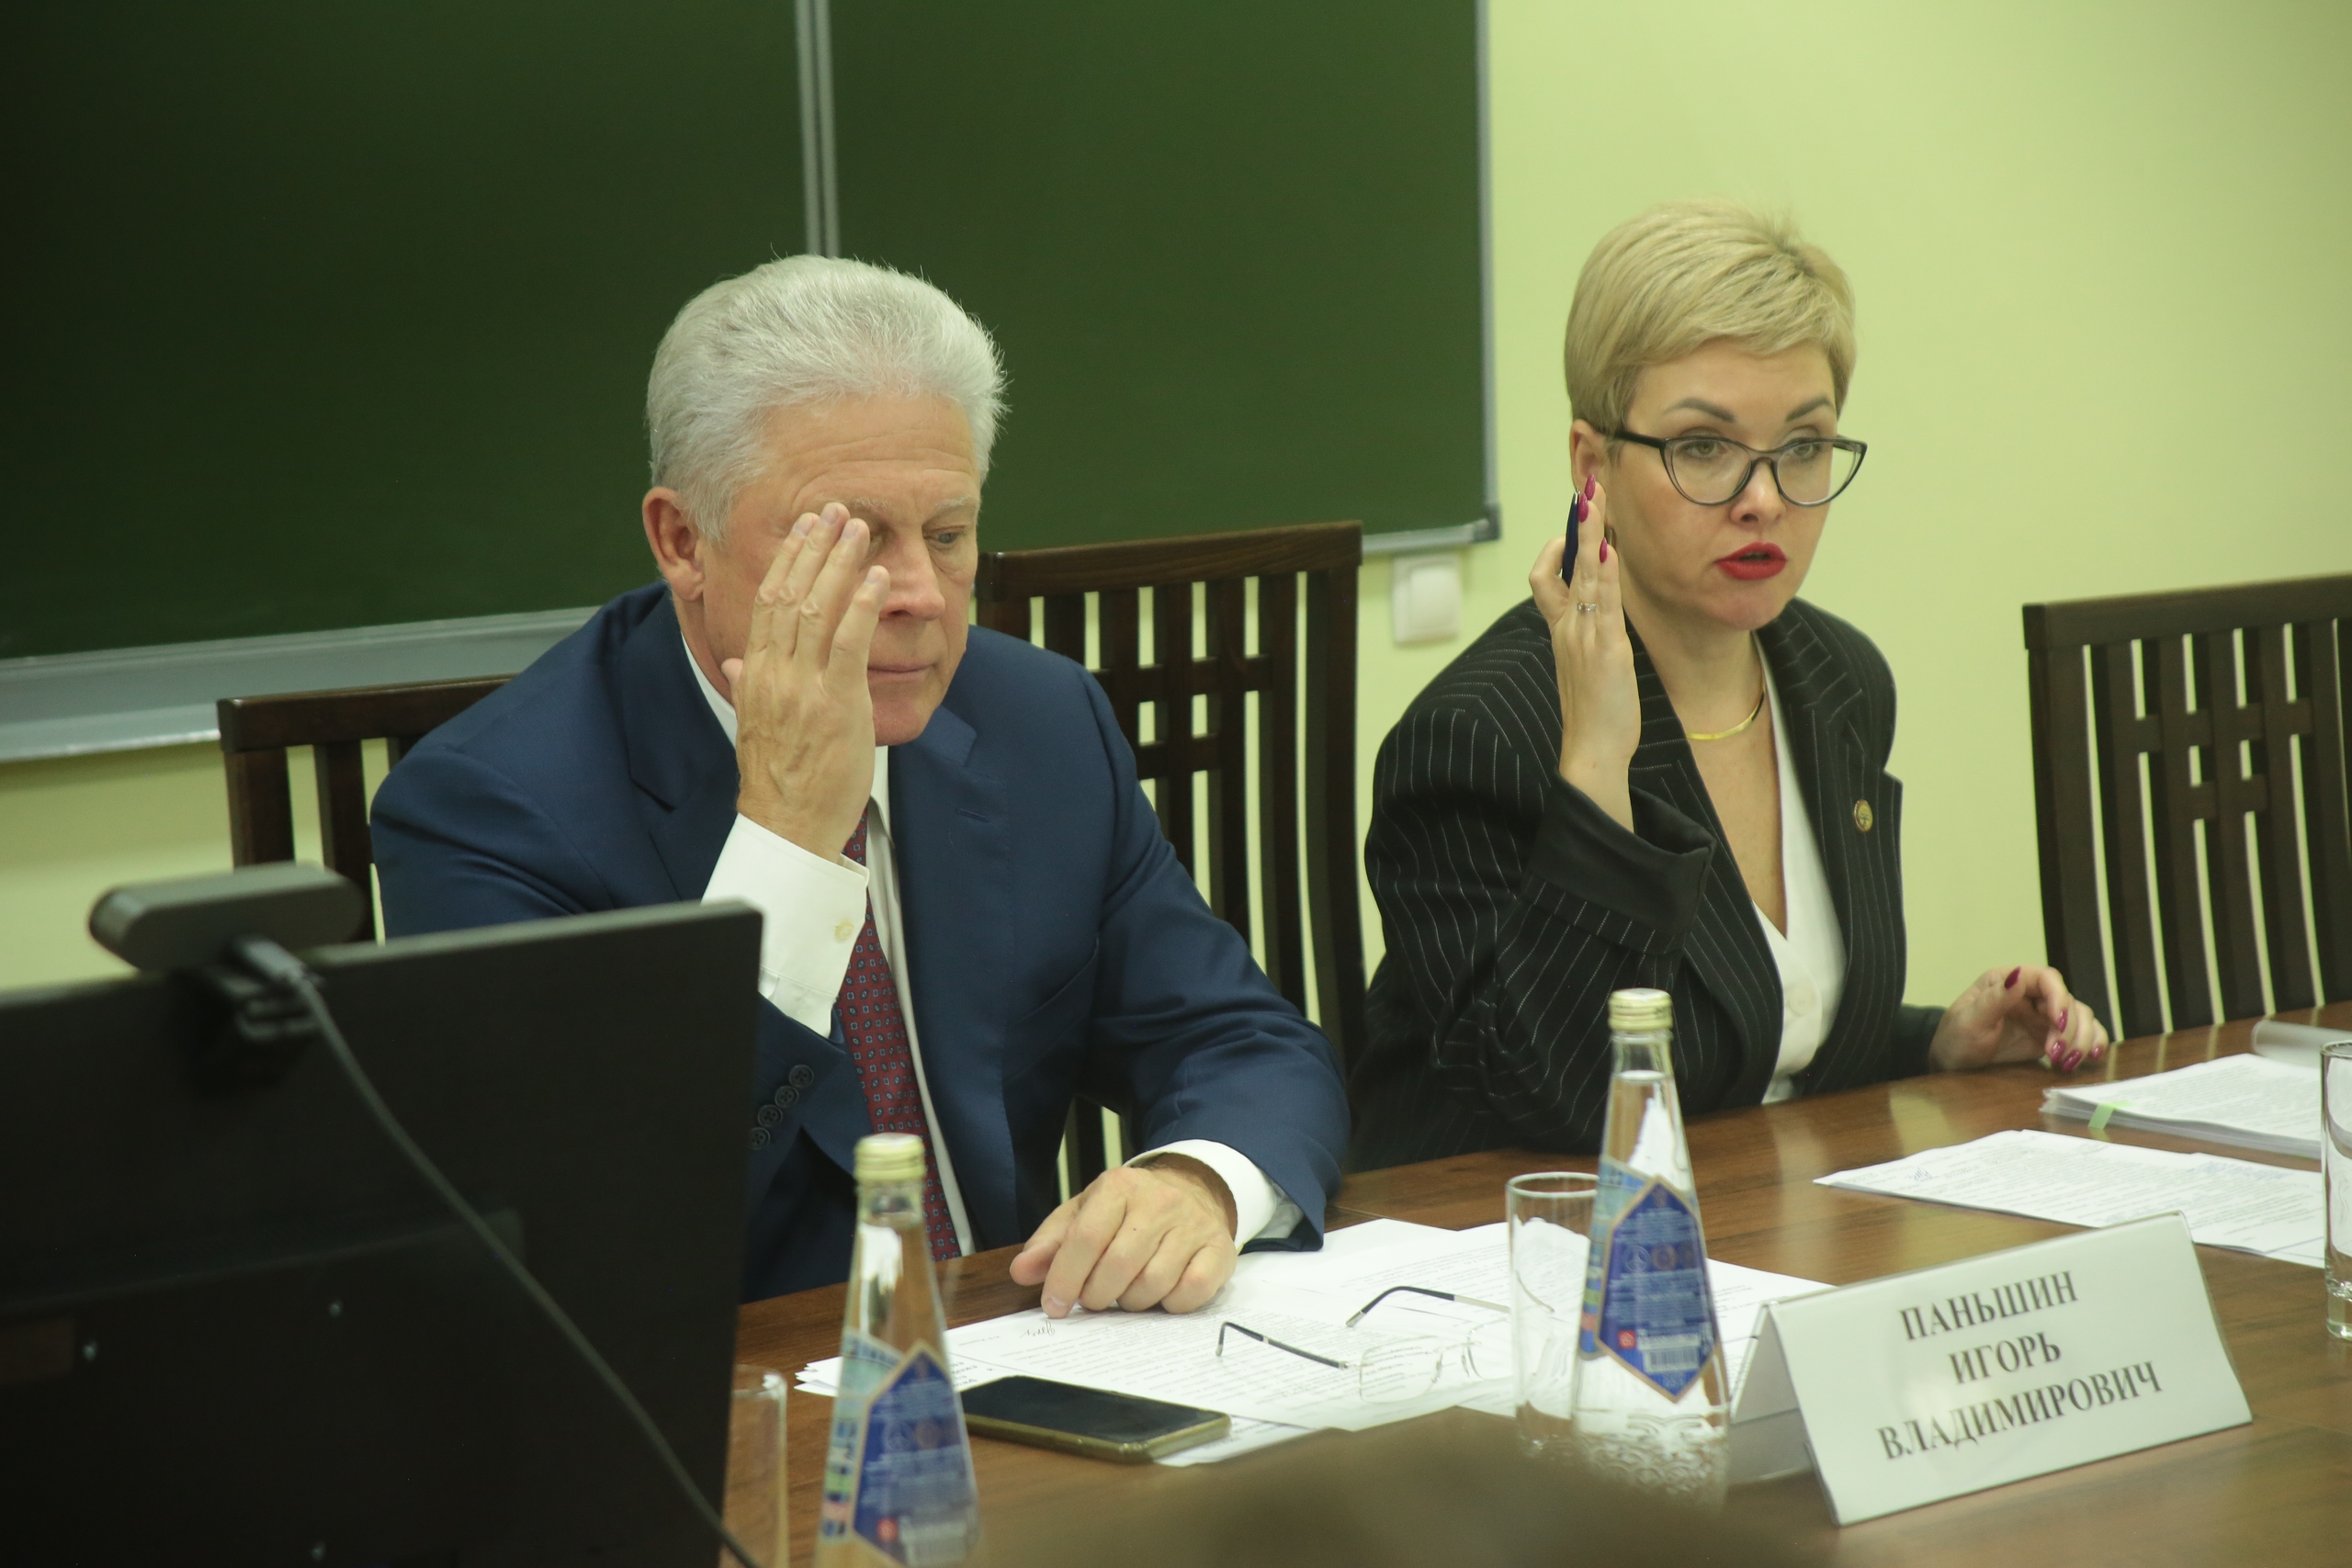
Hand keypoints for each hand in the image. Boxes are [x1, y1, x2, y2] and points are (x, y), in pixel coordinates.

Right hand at [724, 504, 890, 860]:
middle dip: (813, 547)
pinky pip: (849, 643)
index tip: (802, 529)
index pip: (768, 602)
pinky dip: (862, 604)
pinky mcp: (836, 703)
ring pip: (818, 608)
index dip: (786, 560)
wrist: (787, 823)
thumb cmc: (781, 778)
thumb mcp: (754, 723)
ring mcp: (804, 686)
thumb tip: (734, 659)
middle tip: (833, 510)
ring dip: (839, 563)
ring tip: (857, 529)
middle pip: (790, 594)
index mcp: (756, 674)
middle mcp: (775, 672)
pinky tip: (876, 577)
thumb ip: (747, 683)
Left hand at [1007, 1155, 1238, 1317]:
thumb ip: (1051, 1243)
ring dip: (1132, 1301)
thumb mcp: (1084, 1213)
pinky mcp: (1219, 1250)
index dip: (1065, 1278)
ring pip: (1153, 1284)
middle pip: (1118, 1266)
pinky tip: (1161, 1294)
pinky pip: (1190, 1293)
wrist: (1192, 1191)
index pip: (1085, 1239)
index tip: (1055, 1305)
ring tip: (1127, 1291)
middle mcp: (1160, 1201)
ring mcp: (1193, 1225)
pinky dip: (1170, 1304)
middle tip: (1094, 1298)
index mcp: (1120, 1187)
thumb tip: (1021, 1272)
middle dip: (1097, 1295)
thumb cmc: (1128, 1211)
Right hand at [1529, 477, 1639, 829]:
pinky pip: (1604, 602)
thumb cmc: (1593, 714)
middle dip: (1576, 525)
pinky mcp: (1606, 649)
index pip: (1546, 581)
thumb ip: (1587, 637)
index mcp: (1561, 633)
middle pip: (1564, 564)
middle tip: (1586, 489)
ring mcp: (1585, 637)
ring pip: (1584, 574)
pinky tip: (1608, 546)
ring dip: (1589, 533)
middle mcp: (1568, 628)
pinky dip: (1604, 572)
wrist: (1590, 750)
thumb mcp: (1586, 668)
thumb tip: (1597, 615)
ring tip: (1595, 499)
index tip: (1566, 527)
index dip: (1554, 551)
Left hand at [1928, 965, 2110, 1072]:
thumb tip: (2018, 976)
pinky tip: (2089, 1057)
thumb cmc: (1956, 1038)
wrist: (1953, 1063)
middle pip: (2068, 1000)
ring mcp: (2042, 1016)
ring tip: (2065, 1062)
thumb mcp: (1970, 1021)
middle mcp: (2030, 995)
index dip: (2058, 997)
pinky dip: (2090, 1044)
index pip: (2045, 978)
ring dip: (2081, 1039)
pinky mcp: (2050, 1036)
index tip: (2058, 1022)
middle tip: (2055, 1053)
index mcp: (2008, 981)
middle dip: (2069, 1028)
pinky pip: (2081, 1035)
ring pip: (2080, 1018)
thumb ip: (1996, 999)